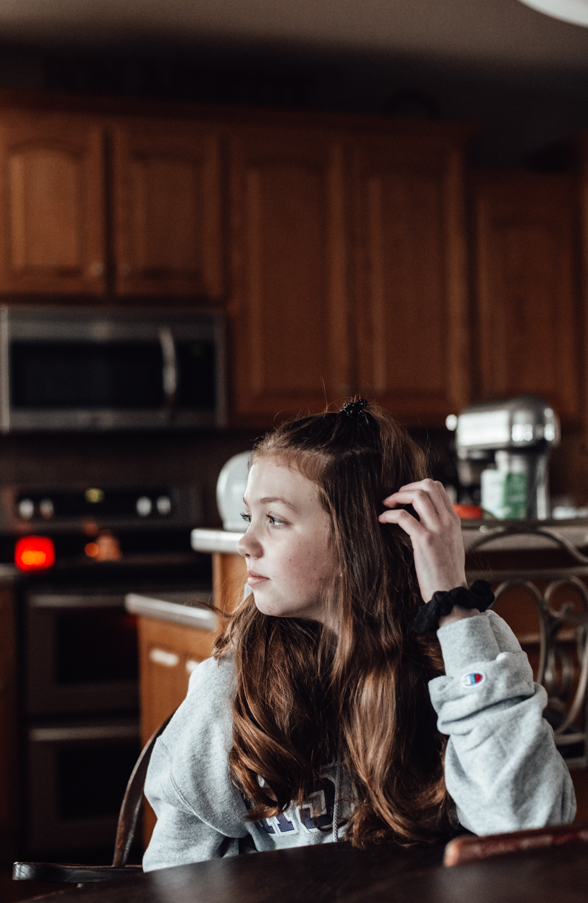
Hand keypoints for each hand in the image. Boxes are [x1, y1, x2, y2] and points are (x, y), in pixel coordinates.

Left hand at [378, 478, 467, 605]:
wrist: (451, 593)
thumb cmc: (447, 572)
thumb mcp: (451, 543)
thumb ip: (441, 527)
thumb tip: (425, 516)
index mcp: (454, 520)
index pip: (438, 487)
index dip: (418, 486)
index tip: (405, 495)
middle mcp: (448, 521)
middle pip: (428, 486)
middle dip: (406, 487)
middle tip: (394, 497)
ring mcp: (437, 529)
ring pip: (417, 496)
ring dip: (397, 497)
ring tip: (386, 504)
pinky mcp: (425, 541)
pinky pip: (403, 517)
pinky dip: (389, 514)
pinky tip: (382, 519)